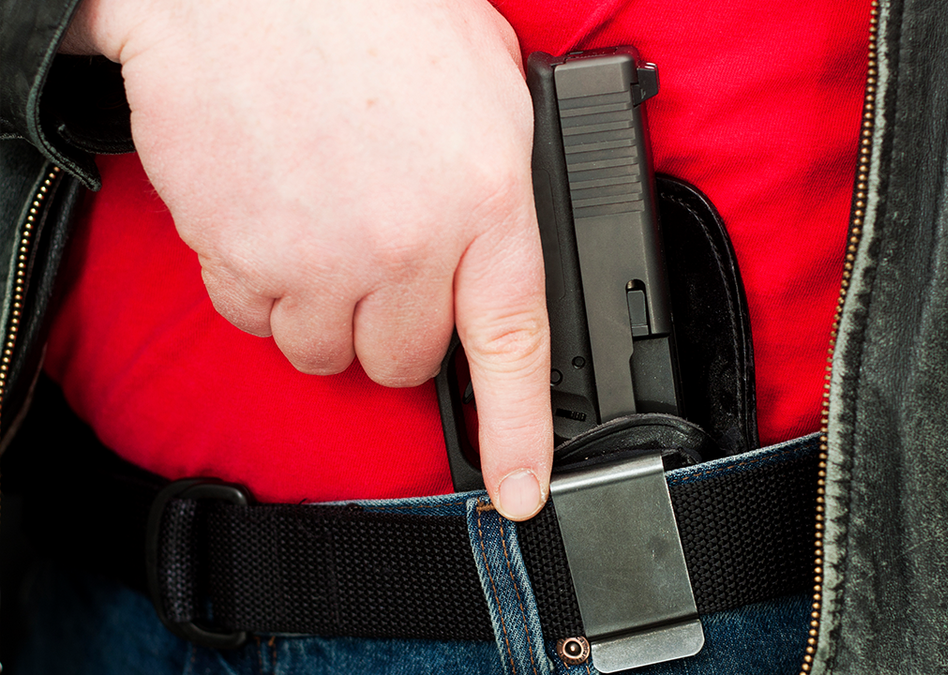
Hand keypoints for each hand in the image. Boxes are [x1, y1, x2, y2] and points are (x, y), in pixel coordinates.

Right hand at [65, 0, 551, 518]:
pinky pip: (253, 320)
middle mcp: (406, 243)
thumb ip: (502, 178)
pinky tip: (270, 214)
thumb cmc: (372, 12)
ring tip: (320, 224)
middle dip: (395, 327)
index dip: (519, 432)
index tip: (518, 490)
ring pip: (324, 353)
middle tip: (382, 260)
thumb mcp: (486, 83)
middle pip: (403, 363)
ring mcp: (317, 257)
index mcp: (486, 197)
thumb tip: (500, 241)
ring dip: (324, 311)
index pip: (513, 344)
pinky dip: (260, 287)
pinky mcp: (239, 255)